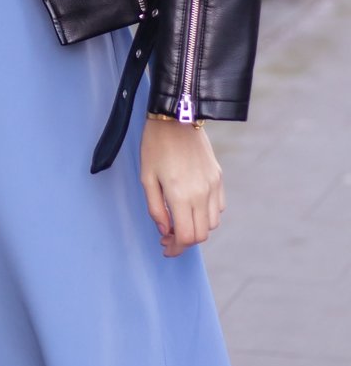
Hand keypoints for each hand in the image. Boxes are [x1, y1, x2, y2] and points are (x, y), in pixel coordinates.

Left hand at [140, 115, 225, 256]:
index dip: (176, 248)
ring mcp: (213, 185)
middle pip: (201, 234)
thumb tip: (166, 230)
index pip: (187, 237)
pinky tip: (192, 206)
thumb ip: (156, 208)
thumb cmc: (156, 146)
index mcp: (180, 196)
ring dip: (197, 227)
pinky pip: (219, 206)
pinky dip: (208, 214)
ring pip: (213, 222)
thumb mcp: (147, 178)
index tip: (165, 247)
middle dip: (185, 241)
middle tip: (169, 237)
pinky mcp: (218, 177)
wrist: (177, 117)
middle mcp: (201, 194)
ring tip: (180, 221)